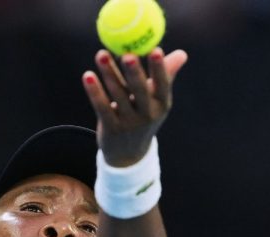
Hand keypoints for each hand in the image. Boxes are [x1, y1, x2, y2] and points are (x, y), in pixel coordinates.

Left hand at [82, 47, 187, 166]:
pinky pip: (102, 106)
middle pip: (140, 90)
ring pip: (118, 94)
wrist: (129, 153)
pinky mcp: (111, 128)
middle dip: (134, 73)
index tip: (156, 49)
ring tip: (101, 54)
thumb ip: (165, 75)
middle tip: (128, 55)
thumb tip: (182, 54)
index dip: (160, 68)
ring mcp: (129, 123)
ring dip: (109, 73)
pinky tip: (88, 75)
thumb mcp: (157, 100)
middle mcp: (148, 114)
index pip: (163, 84)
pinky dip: (94, 91)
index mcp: (161, 104)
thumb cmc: (144, 116)